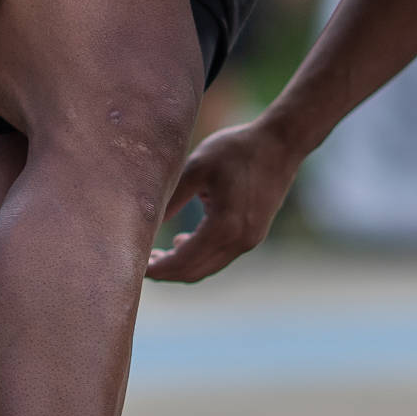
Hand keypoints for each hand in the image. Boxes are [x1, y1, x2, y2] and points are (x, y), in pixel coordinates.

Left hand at [145, 121, 304, 283]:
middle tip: (141, 264)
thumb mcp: (196, 169)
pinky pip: (221, 256)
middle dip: (167, 272)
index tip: (134, 266)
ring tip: (157, 254)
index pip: (183, 261)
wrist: (282, 143)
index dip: (157, 268)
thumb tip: (144, 225)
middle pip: (195, 272)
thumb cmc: (237, 150)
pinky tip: (183, 240)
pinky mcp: (255, 235)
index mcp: (224, 227)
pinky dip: (199, 255)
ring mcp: (250, 241)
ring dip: (182, 265)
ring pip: (208, 267)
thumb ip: (171, 199)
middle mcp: (240, 241)